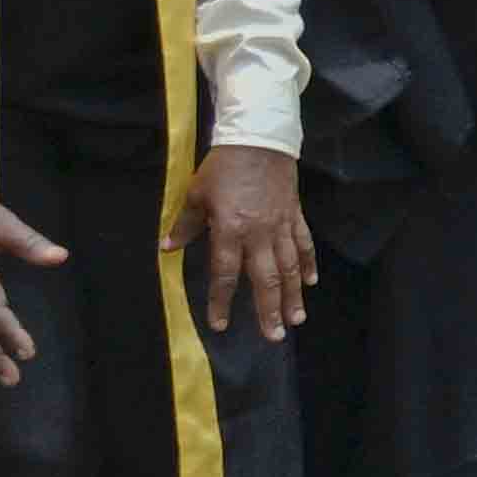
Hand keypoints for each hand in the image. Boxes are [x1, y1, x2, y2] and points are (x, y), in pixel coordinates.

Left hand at [182, 143, 314, 338]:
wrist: (259, 140)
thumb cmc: (223, 167)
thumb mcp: (197, 194)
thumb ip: (185, 225)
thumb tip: (167, 249)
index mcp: (230, 230)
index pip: (225, 273)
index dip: (222, 301)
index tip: (220, 324)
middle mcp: (259, 234)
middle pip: (265, 279)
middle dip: (269, 310)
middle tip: (273, 336)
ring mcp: (281, 226)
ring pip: (289, 267)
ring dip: (293, 296)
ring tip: (295, 320)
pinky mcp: (294, 216)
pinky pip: (304, 244)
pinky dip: (307, 264)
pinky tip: (310, 282)